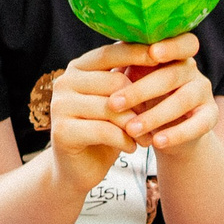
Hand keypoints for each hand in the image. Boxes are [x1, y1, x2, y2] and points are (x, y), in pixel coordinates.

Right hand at [46, 43, 146, 192]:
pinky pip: (104, 131)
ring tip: (147, 138)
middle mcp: (64, 82)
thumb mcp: (117, 102)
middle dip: (140, 101)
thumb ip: (127, 79)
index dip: (136, 54)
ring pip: (111, 108)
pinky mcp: (61, 131)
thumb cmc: (104, 131)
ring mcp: (59, 106)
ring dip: (135, 125)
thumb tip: (159, 53)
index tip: (163, 56)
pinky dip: (124, 140)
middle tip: (155, 120)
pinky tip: (132, 147)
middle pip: (114, 82)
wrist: (77, 169)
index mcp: (77, 68)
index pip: (109, 53)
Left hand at [87, 33, 219, 155]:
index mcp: (173, 53)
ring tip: (131, 129)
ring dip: (155, 116)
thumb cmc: (143, 98)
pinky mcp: (210, 116)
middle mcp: (191, 69)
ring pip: (183, 100)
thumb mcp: (134, 81)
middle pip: (172, 74)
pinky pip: (198, 124)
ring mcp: (204, 92)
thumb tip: (103, 62)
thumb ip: (126, 68)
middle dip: (141, 90)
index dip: (169, 46)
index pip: (179, 41)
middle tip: (114, 104)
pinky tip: (157, 142)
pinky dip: (177, 134)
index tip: (151, 53)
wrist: (167, 131)